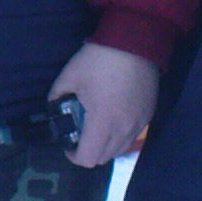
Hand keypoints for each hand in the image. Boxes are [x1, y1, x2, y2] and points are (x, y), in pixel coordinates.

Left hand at [48, 40, 157, 168]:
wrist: (134, 42)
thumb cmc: (98, 60)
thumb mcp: (69, 76)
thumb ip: (56, 97)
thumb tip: (53, 108)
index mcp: (102, 122)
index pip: (88, 158)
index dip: (74, 156)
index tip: (68, 144)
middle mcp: (123, 129)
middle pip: (104, 158)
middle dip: (89, 152)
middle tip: (80, 135)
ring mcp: (139, 123)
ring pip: (120, 149)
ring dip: (106, 146)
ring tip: (97, 127)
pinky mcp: (148, 115)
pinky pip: (132, 136)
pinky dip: (120, 135)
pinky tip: (113, 117)